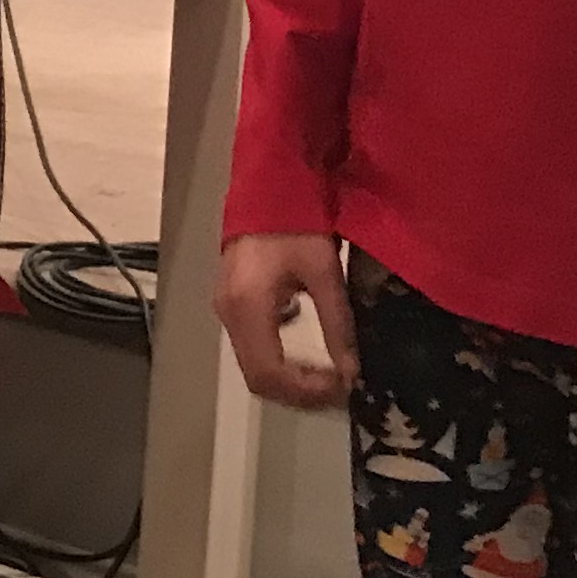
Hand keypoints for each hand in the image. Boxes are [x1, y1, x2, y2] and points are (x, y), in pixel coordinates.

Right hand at [216, 231, 357, 409]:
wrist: (267, 185)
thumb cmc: (297, 223)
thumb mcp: (324, 273)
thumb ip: (337, 324)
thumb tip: (351, 371)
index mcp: (249, 306)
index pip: (269, 372)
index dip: (305, 391)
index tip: (341, 388)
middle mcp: (229, 313)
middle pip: (257, 377)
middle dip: (298, 392)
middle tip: (337, 390)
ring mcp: (225, 308)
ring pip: (252, 366)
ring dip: (289, 380)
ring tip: (326, 377)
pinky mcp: (230, 302)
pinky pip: (250, 348)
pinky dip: (278, 363)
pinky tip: (306, 354)